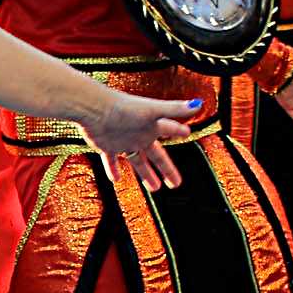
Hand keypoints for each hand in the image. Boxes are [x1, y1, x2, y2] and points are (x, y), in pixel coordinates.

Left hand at [85, 90, 204, 190]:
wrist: (95, 109)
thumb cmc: (124, 107)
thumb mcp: (153, 110)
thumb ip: (175, 109)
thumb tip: (198, 104)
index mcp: (151, 126)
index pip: (169, 130)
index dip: (178, 132)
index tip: (187, 133)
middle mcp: (139, 135)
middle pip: (156, 156)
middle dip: (167, 169)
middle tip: (176, 183)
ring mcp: (123, 141)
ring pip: (137, 162)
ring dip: (146, 174)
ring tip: (155, 188)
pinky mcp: (107, 146)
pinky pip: (111, 161)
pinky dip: (113, 170)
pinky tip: (116, 180)